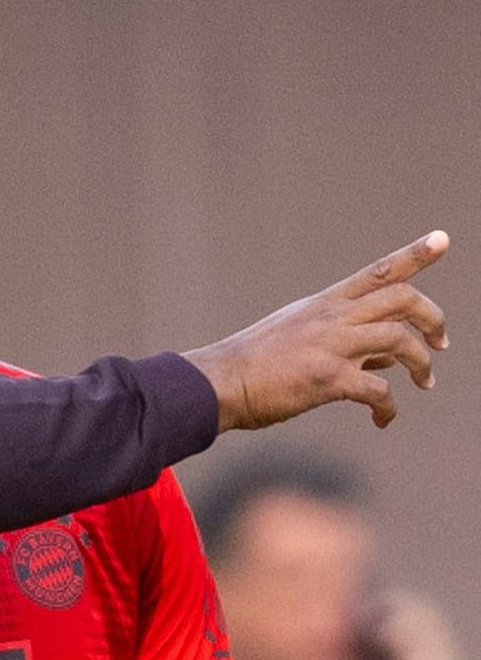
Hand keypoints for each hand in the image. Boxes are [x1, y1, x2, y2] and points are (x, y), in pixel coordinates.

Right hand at [183, 230, 448, 431]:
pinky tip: (383, 420)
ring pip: (400, 341)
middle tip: (440, 343)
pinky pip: (379, 391)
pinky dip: (389, 407)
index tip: (442, 239)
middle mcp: (330, 318)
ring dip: (423, 363)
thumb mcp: (298, 338)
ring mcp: (330, 347)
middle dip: (434, 318)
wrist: (217, 383)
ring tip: (426, 382)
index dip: (414, 254)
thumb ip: (345, 341)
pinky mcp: (328, 379)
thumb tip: (387, 357)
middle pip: (402, 300)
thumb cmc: (253, 366)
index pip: (377, 271)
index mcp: (323, 304)